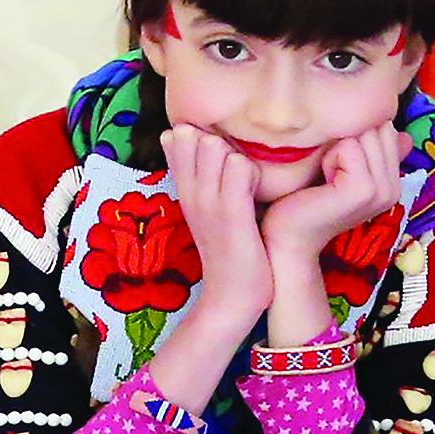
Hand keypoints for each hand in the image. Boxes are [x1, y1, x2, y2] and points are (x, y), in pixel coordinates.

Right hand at [160, 124, 272, 329]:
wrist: (231, 297)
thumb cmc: (229, 251)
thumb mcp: (208, 212)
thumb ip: (204, 180)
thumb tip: (198, 143)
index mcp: (184, 191)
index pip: (176, 139)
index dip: (201, 136)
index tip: (221, 160)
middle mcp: (190, 193)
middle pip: (194, 135)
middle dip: (220, 141)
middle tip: (238, 170)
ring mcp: (208, 203)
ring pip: (216, 146)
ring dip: (238, 155)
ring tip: (248, 182)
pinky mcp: (231, 213)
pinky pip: (240, 167)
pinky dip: (253, 171)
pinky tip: (258, 192)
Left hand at [259, 130, 398, 346]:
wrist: (289, 236)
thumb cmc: (307, 199)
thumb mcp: (341, 168)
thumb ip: (367, 149)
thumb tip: (402, 134)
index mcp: (393, 180)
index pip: (385, 126)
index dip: (355, 132)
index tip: (337, 163)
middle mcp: (394, 186)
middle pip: (376, 126)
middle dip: (347, 136)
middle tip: (329, 171)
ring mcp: (383, 190)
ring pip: (364, 132)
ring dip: (337, 146)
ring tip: (326, 176)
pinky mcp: (365, 190)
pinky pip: (349, 147)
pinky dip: (330, 157)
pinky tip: (323, 182)